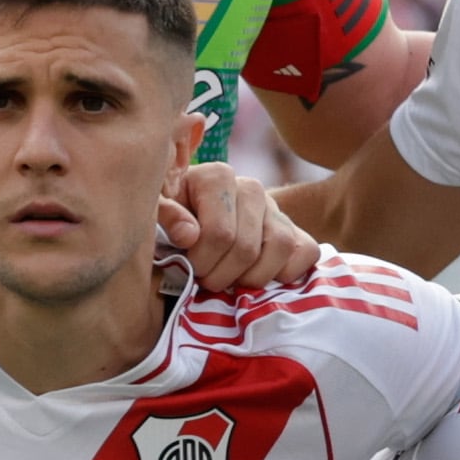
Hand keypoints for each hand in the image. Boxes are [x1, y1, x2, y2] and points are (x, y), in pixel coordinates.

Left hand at [160, 167, 320, 293]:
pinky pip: (305, 251)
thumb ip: (164, 216)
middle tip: (206, 281)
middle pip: (247, 247)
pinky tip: (260, 277)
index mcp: (217, 177)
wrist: (196, 221)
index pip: (219, 233)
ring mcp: (276, 209)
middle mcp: (251, 187)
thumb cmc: (172, 220)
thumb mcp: (155, 213)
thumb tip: (189, 235)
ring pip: (280, 247)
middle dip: (222, 276)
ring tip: (232, 282)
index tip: (189, 267)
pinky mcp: (295, 229)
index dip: (202, 262)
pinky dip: (286, 272)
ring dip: (253, 278)